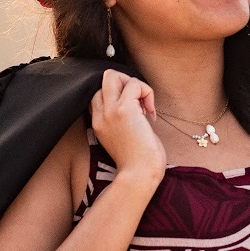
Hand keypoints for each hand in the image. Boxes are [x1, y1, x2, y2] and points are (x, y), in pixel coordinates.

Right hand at [90, 71, 166, 186]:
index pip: (100, 93)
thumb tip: (137, 103)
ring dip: (135, 85)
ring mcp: (110, 111)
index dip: (119, 94)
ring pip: (113, 75)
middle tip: (139, 102)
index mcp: (98, 123)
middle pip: (104, 79)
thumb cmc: (137, 162)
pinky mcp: (124, 109)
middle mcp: (100, 115)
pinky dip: (147, 92)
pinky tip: (151, 112)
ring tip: (144, 106)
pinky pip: (135, 84)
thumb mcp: (123, 138)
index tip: (135, 111)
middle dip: (125, 82)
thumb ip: (122, 120)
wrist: (139, 175)